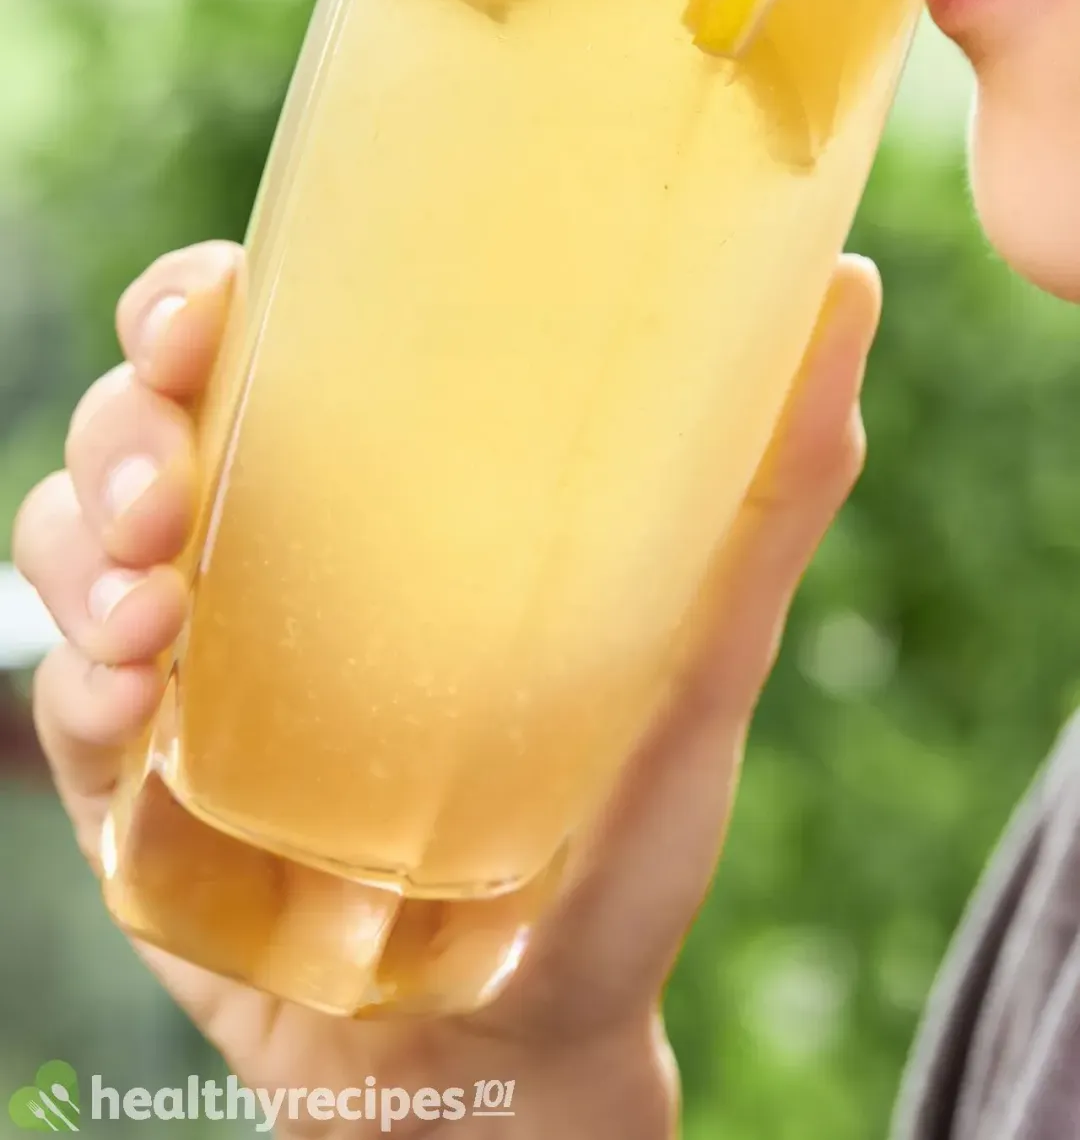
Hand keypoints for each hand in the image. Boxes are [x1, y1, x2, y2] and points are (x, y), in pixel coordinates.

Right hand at [14, 242, 879, 1138]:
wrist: (518, 1054)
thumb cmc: (616, 852)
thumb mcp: (698, 668)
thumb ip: (767, 504)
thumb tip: (852, 293)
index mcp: (381, 503)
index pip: (264, 350)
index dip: (204, 304)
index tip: (208, 309)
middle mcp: (274, 558)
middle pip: (144, 424)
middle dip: (129, 423)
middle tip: (170, 481)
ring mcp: (197, 663)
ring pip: (75, 536)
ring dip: (86, 543)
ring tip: (158, 609)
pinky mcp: (141, 781)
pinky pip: (67, 691)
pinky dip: (77, 676)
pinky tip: (134, 694)